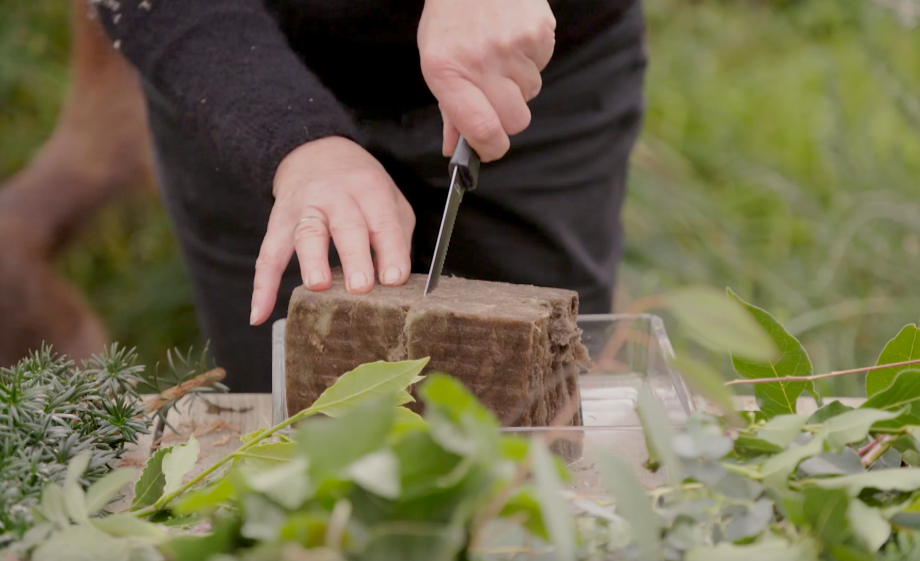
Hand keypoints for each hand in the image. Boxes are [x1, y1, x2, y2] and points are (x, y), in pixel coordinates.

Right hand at [250, 136, 414, 325]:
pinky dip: (262, 286)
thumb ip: (396, 235)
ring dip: (312, 261)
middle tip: (360, 286)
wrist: (316, 150)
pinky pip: (268, 254)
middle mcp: (337, 196)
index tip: (393, 279)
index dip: (390, 250)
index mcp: (370, 190)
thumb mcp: (389, 197)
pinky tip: (260, 313)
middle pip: (346, 226)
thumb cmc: (361, 185)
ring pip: (307, 234)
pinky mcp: (279, 222)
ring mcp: (305, 208)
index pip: (383, 222)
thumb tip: (396, 280)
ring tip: (318, 285)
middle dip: (354, 257)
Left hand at [418, 0, 555, 161]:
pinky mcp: (539, 33)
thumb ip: (449, 108)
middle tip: (494, 94)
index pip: (482, 129)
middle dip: (507, 116)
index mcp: (448, 71)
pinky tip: (512, 39)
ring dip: (518, 83)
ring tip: (500, 53)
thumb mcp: (436, 61)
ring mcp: (513, 46)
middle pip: (515, 121)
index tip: (489, 148)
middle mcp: (481, 60)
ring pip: (530, 94)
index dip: (491, 148)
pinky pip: (541, 67)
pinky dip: (529, 60)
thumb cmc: (451, 19)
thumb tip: (455, 149)